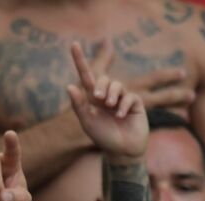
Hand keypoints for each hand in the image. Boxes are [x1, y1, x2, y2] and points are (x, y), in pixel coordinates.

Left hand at [66, 41, 149, 160]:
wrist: (122, 152)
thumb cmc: (103, 137)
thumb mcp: (88, 122)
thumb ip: (78, 106)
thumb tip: (69, 86)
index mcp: (94, 98)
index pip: (86, 76)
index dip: (80, 60)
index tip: (74, 44)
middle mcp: (108, 96)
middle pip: (103, 79)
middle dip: (100, 85)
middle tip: (98, 98)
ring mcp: (122, 99)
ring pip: (117, 85)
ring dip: (112, 94)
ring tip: (110, 106)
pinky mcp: (135, 104)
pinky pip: (129, 97)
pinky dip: (123, 105)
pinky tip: (121, 116)